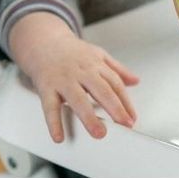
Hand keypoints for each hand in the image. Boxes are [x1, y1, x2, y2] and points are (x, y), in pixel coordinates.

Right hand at [10, 13, 138, 141]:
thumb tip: (135, 81)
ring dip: (89, 117)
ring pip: (78, 99)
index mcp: (96, 65)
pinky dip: (54, 123)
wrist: (44, 41)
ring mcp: (64, 79)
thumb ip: (117, 69)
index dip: (125, 102)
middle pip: (101, 90)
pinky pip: (50, 106)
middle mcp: (81, 72)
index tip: (131, 118)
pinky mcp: (47, 87)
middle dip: (114, 108)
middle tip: (124, 125)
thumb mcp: (98, 54)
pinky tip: (59, 136)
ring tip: (99, 133)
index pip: (115, 84)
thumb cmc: (72, 52)